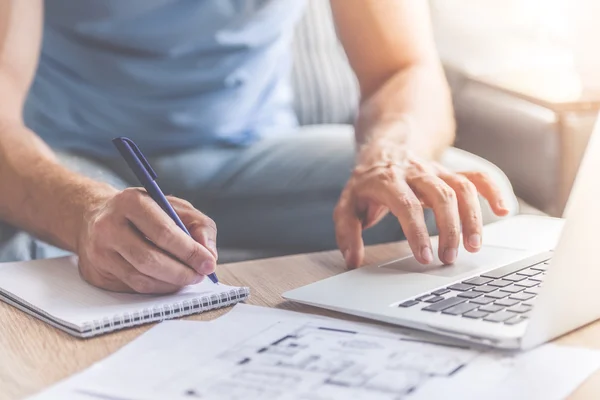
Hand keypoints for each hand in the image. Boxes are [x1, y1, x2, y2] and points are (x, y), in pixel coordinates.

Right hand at [77, 188, 217, 293]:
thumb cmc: (143, 211)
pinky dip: (157, 288)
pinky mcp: (97, 273)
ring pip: (141, 279)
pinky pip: (133, 288)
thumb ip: (199, 225)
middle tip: (200, 276)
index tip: (208, 264)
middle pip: (150, 260)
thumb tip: (209, 255)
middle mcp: (109, 226)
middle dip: (181, 272)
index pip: (164, 232)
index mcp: (130, 202)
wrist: (95, 216)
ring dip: (171, 283)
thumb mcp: (175, 206)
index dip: (189, 252)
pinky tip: (168, 281)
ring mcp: (99, 252)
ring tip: (188, 278)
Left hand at [334, 151, 508, 267]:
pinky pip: (476, 176)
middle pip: (441, 195)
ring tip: (474, 247)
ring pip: (461, 187)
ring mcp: (435, 171)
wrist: (384, 149)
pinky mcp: (449, 173)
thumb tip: (353, 261)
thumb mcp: (347, 206)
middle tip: (449, 259)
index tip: (424, 257)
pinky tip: (503, 210)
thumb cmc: (366, 184)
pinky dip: (492, 191)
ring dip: (472, 217)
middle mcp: (415, 173)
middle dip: (449, 228)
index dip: (417, 232)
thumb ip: (347, 233)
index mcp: (387, 181)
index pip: (407, 205)